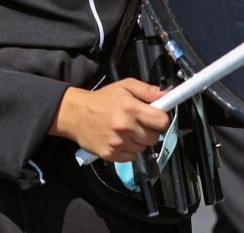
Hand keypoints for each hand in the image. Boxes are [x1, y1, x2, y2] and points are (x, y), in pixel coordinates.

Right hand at [49, 78, 169, 162]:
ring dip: (139, 141)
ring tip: (128, 131)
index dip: (161, 119)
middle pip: (154, 137)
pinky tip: (121, 140)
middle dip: (150, 130)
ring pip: (143, 148)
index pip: (161, 121)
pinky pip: (131, 157)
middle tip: (140, 123)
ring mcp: (117, 143)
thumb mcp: (125, 86)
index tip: (156, 116)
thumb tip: (167, 94)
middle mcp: (125, 127)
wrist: (75, 114)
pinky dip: (129, 150)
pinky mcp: (110, 155)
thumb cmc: (103, 99)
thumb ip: (147, 90)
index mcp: (131, 108)